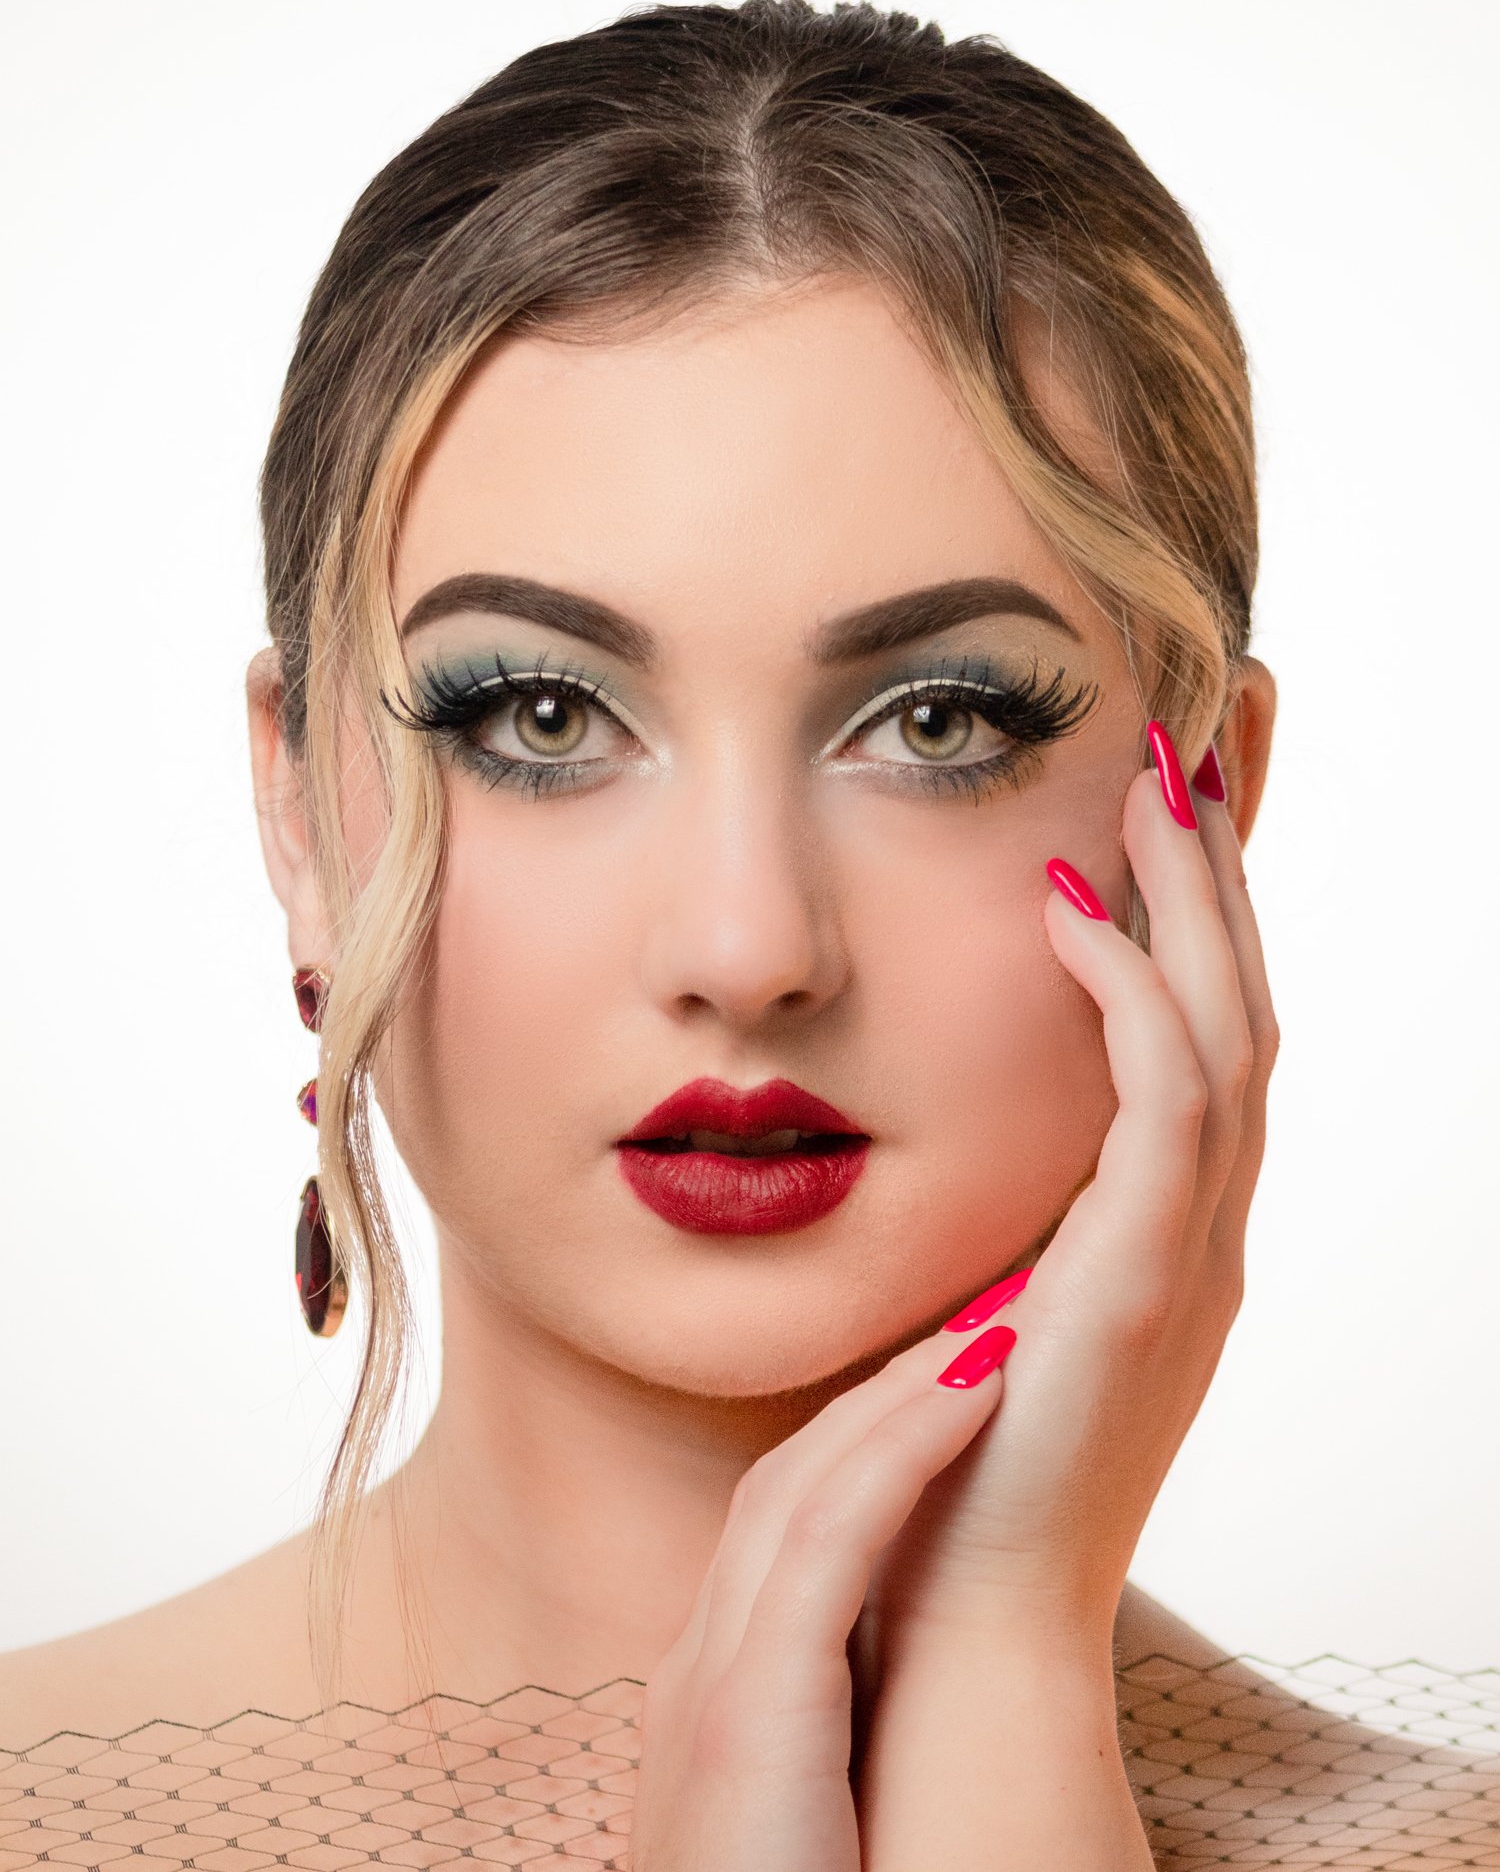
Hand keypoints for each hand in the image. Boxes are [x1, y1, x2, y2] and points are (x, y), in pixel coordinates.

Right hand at [629, 1269, 1054, 1866]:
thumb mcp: (806, 1826)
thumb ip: (832, 1743)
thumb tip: (901, 1701)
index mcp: (720, 1699)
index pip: (792, 1522)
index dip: (876, 1433)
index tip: (960, 1373)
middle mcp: (702, 1671)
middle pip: (789, 1477)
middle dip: (888, 1386)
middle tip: (989, 1309)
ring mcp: (713, 1686)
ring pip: (804, 1484)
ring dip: (906, 1389)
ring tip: (1002, 1318)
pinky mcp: (746, 1717)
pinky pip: (830, 1539)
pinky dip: (903, 1447)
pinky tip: (980, 1384)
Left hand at [860, 725, 1279, 1660]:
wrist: (962, 1615)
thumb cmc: (950, 1463)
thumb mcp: (981, 1298)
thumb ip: (993, 1210)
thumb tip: (932, 1121)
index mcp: (1164, 1230)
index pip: (1206, 1036)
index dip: (1202, 919)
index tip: (1171, 806)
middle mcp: (1199, 1231)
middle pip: (1241, 1008)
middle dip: (1223, 877)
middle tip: (1194, 744)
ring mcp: (1186, 1258)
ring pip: (1227, 1034)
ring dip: (1194, 904)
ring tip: (1153, 781)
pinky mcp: (1141, 1287)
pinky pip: (1166, 1110)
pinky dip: (1130, 1000)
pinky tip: (1071, 914)